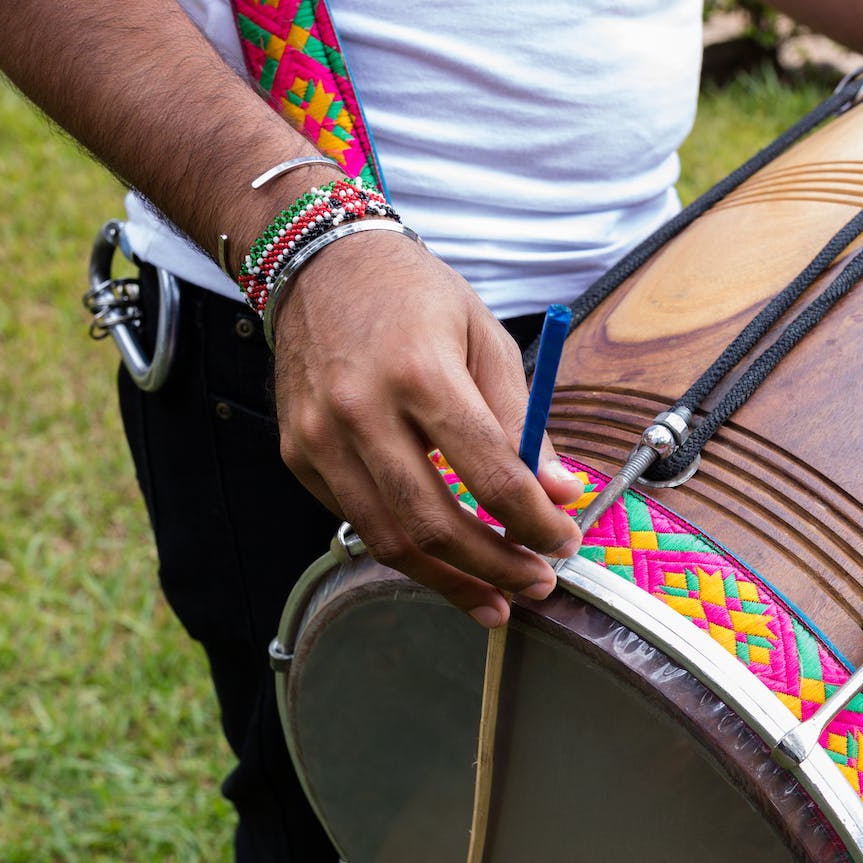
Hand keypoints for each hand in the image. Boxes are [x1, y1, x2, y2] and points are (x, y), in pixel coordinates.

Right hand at [270, 230, 584, 626]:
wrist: (320, 264)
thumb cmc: (414, 297)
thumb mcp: (485, 339)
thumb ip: (522, 422)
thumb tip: (561, 495)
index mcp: (421, 372)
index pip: (490, 474)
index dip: (535, 522)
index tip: (564, 541)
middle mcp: (360, 410)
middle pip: (433, 523)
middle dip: (495, 568)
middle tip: (537, 584)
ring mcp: (319, 437)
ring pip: (388, 540)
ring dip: (450, 581)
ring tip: (496, 599)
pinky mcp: (298, 455)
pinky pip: (358, 521)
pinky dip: (405, 548)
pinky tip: (442, 556)